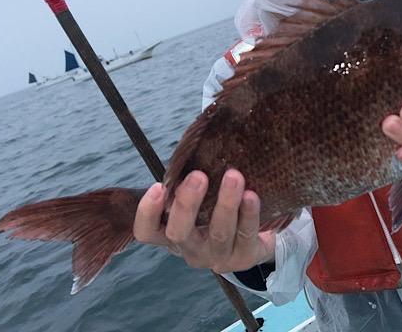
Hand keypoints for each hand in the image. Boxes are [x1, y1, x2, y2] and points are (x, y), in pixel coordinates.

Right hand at [133, 169, 275, 272]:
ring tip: (233, 176)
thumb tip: (195, 142)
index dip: (147, 212)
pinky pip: (246, 235)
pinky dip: (249, 214)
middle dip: (187, 204)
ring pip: (218, 233)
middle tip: (198, 175)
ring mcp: (217, 257)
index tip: (158, 186)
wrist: (254, 240)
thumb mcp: (201, 200)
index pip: (147, 232)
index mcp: (173, 234)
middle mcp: (191, 249)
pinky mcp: (244, 258)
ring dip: (225, 203)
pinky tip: (251, 195)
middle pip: (179, 233)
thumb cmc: (218, 211)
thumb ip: (192, 181)